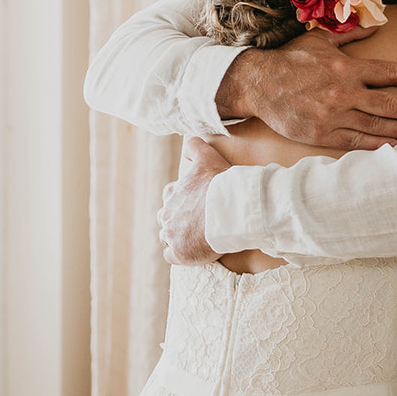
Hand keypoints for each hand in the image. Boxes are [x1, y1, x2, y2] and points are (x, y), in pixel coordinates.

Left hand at [158, 138, 228, 265]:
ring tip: (194, 238)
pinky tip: (193, 252)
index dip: (181, 200)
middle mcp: (167, 213)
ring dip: (178, 238)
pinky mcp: (179, 253)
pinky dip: (180, 255)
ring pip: (167, 237)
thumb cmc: (220, 185)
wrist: (230, 211)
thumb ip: (195, 147)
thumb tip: (189, 139)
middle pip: (166, 218)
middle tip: (195, 223)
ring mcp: (171, 234)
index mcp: (172, 193)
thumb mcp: (208, 158)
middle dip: (177, 220)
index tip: (195, 204)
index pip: (170, 196)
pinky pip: (172, 256)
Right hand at [215, 27, 396, 149]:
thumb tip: (377, 23)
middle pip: (389, 104)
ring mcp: (334, 115)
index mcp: (346, 67)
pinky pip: (357, 142)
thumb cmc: (289, 59)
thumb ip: (351, 34)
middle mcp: (343, 92)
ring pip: (377, 126)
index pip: (389, 72)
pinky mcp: (323, 134)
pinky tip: (395, 147)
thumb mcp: (320, 40)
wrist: (258, 84)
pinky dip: (378, 146)